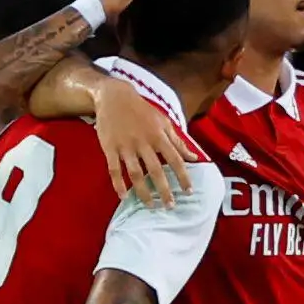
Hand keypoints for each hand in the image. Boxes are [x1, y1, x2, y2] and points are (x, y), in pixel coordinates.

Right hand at [86, 69, 198, 208]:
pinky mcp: (110, 148)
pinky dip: (118, 184)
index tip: (189, 192)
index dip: (183, 176)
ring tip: (150, 205)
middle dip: (164, 190)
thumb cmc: (142, 111)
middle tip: (170, 206)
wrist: (114, 97)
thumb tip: (193, 157)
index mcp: (159, 136)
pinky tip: (124, 196)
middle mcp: (143, 142)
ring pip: (136, 174)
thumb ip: (178, 141)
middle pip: (156, 171)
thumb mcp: (163, 122)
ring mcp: (125, 146)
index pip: (175, 159)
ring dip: (143, 192)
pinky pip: (114, 169)